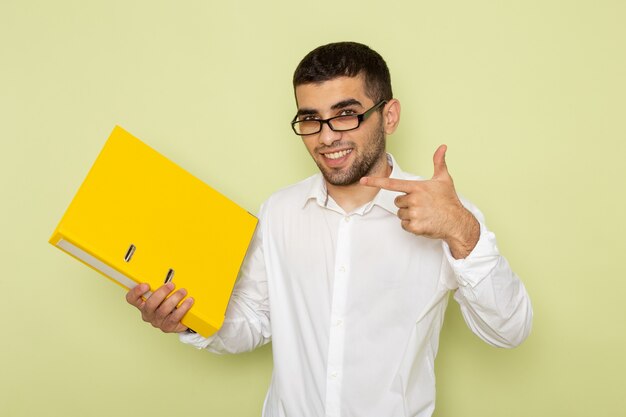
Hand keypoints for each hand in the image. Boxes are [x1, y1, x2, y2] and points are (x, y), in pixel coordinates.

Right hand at [126, 282, 193, 332]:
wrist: (180, 318)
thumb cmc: (169, 302)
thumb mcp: (163, 293)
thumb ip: (160, 285)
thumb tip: (169, 273)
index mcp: (142, 303)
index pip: (132, 298)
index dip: (136, 292)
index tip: (146, 285)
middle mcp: (148, 313)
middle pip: (149, 304)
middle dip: (161, 293)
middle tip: (171, 285)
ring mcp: (157, 321)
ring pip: (163, 310)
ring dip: (174, 299)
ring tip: (182, 292)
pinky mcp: (167, 327)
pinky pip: (174, 318)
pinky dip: (183, 308)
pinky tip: (188, 302)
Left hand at [360, 145, 478, 258]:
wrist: (457, 222)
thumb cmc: (449, 200)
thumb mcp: (444, 179)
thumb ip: (439, 162)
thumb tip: (442, 147)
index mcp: (417, 187)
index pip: (392, 183)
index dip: (376, 181)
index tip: (363, 180)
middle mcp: (414, 199)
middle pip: (397, 202)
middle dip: (407, 204)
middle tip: (422, 205)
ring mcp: (414, 213)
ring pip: (400, 214)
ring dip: (409, 215)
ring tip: (424, 214)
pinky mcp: (414, 226)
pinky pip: (404, 225)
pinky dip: (411, 225)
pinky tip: (423, 222)